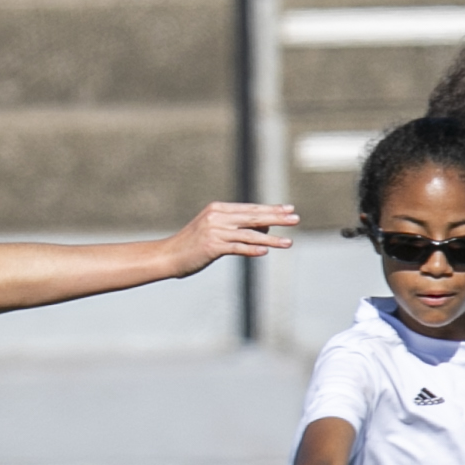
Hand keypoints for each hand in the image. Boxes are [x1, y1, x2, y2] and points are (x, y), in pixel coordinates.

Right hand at [163, 201, 298, 276]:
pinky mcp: (212, 246)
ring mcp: (215, 231)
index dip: (271, 209)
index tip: (289, 209)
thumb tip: (264, 226)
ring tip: (289, 242)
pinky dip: (252, 249)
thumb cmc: (191, 245)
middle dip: (277, 218)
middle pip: (253, 217)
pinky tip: (266, 251)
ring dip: (271, 239)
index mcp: (218, 209)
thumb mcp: (213, 231)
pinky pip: (237, 248)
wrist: (167, 256)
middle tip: (296, 219)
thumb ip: (236, 227)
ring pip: (249, 234)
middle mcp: (217, 217)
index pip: (250, 208)